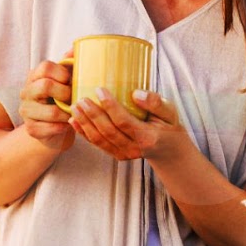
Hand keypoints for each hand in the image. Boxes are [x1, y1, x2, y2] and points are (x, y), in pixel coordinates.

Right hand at [18, 57, 75, 151]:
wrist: (53, 125)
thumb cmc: (60, 98)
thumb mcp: (64, 80)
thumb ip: (69, 64)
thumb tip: (76, 47)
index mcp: (34, 76)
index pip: (45, 67)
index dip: (62, 73)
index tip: (70, 80)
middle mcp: (26, 92)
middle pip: (45, 86)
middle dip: (65, 93)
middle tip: (73, 98)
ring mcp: (26, 111)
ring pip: (51, 112)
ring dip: (68, 113)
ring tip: (74, 113)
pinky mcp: (31, 129)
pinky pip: (50, 128)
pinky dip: (63, 127)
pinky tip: (68, 124)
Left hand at [68, 89, 185, 161]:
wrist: (169, 151)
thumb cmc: (169, 127)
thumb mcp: (170, 112)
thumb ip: (155, 102)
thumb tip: (136, 94)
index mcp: (148, 138)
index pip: (124, 122)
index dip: (110, 106)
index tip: (99, 90)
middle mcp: (134, 149)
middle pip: (108, 131)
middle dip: (92, 115)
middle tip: (81, 99)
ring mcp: (125, 155)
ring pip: (100, 140)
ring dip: (85, 123)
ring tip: (75, 107)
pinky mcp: (117, 155)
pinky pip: (98, 145)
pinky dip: (84, 133)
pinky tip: (75, 121)